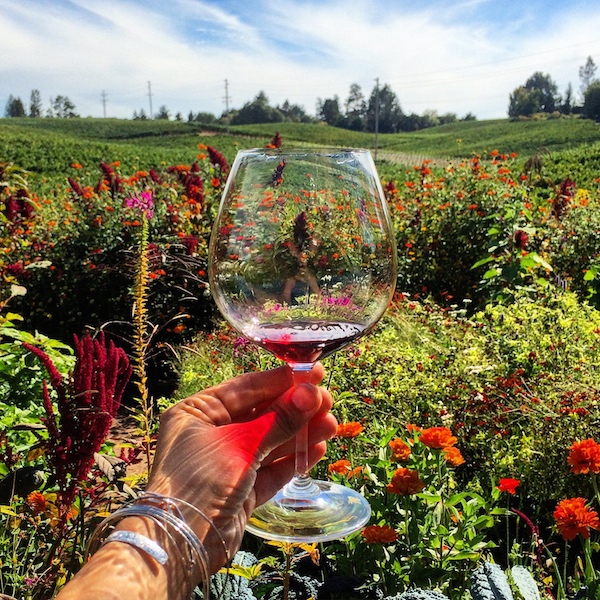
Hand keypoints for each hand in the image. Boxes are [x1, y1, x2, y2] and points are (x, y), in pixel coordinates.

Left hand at [147, 363, 336, 573]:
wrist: (180, 544)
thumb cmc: (201, 479)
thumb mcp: (241, 444)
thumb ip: (278, 419)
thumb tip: (311, 393)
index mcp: (199, 411)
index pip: (246, 388)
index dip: (281, 380)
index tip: (313, 373)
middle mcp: (212, 433)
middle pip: (262, 414)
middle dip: (296, 408)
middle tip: (328, 401)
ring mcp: (227, 462)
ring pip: (270, 441)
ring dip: (300, 433)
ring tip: (331, 424)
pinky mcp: (240, 489)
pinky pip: (271, 468)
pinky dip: (293, 459)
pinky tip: (317, 448)